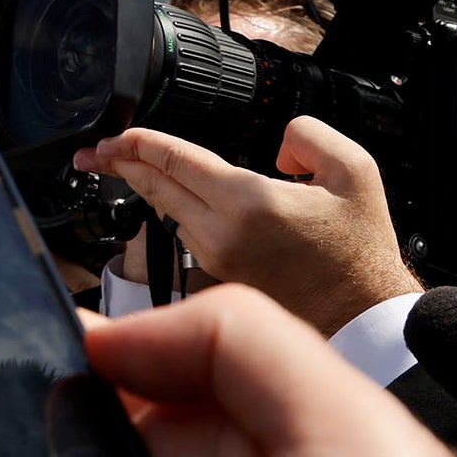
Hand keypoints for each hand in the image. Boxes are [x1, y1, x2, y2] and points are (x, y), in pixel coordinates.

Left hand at [73, 117, 415, 335]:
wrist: (366, 320)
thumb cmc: (361, 251)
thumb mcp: (356, 171)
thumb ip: (308, 136)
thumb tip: (274, 146)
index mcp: (248, 202)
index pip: (175, 161)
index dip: (138, 142)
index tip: (111, 136)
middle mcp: (220, 233)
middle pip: (155, 187)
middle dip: (118, 163)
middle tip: (91, 152)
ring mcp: (214, 260)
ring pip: (167, 212)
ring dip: (146, 187)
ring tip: (124, 165)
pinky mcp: (218, 279)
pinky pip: (186, 235)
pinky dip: (173, 211)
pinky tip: (171, 198)